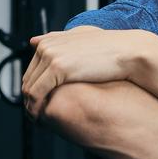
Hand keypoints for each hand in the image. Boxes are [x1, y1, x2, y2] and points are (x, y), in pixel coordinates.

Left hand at [22, 26, 142, 119]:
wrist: (129, 52)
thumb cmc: (113, 48)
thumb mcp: (84, 38)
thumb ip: (61, 38)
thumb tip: (37, 42)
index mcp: (50, 40)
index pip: (31, 69)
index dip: (33, 88)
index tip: (39, 102)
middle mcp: (47, 46)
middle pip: (28, 79)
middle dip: (30, 99)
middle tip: (37, 115)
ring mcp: (50, 55)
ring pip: (29, 87)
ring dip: (31, 106)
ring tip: (39, 120)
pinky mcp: (57, 68)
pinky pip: (37, 93)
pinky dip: (36, 108)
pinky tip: (42, 119)